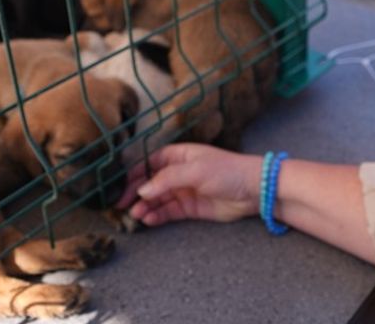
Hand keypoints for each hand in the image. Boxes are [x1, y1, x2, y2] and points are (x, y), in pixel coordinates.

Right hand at [118, 144, 261, 225]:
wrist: (254, 189)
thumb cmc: (226, 170)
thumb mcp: (194, 170)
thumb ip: (166, 179)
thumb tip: (142, 190)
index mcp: (179, 155)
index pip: (149, 163)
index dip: (135, 174)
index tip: (121, 187)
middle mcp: (179, 172)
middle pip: (151, 182)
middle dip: (136, 193)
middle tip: (122, 206)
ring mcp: (184, 190)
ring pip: (158, 199)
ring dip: (146, 206)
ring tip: (136, 215)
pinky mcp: (191, 208)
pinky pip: (169, 211)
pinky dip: (158, 216)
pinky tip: (149, 220)